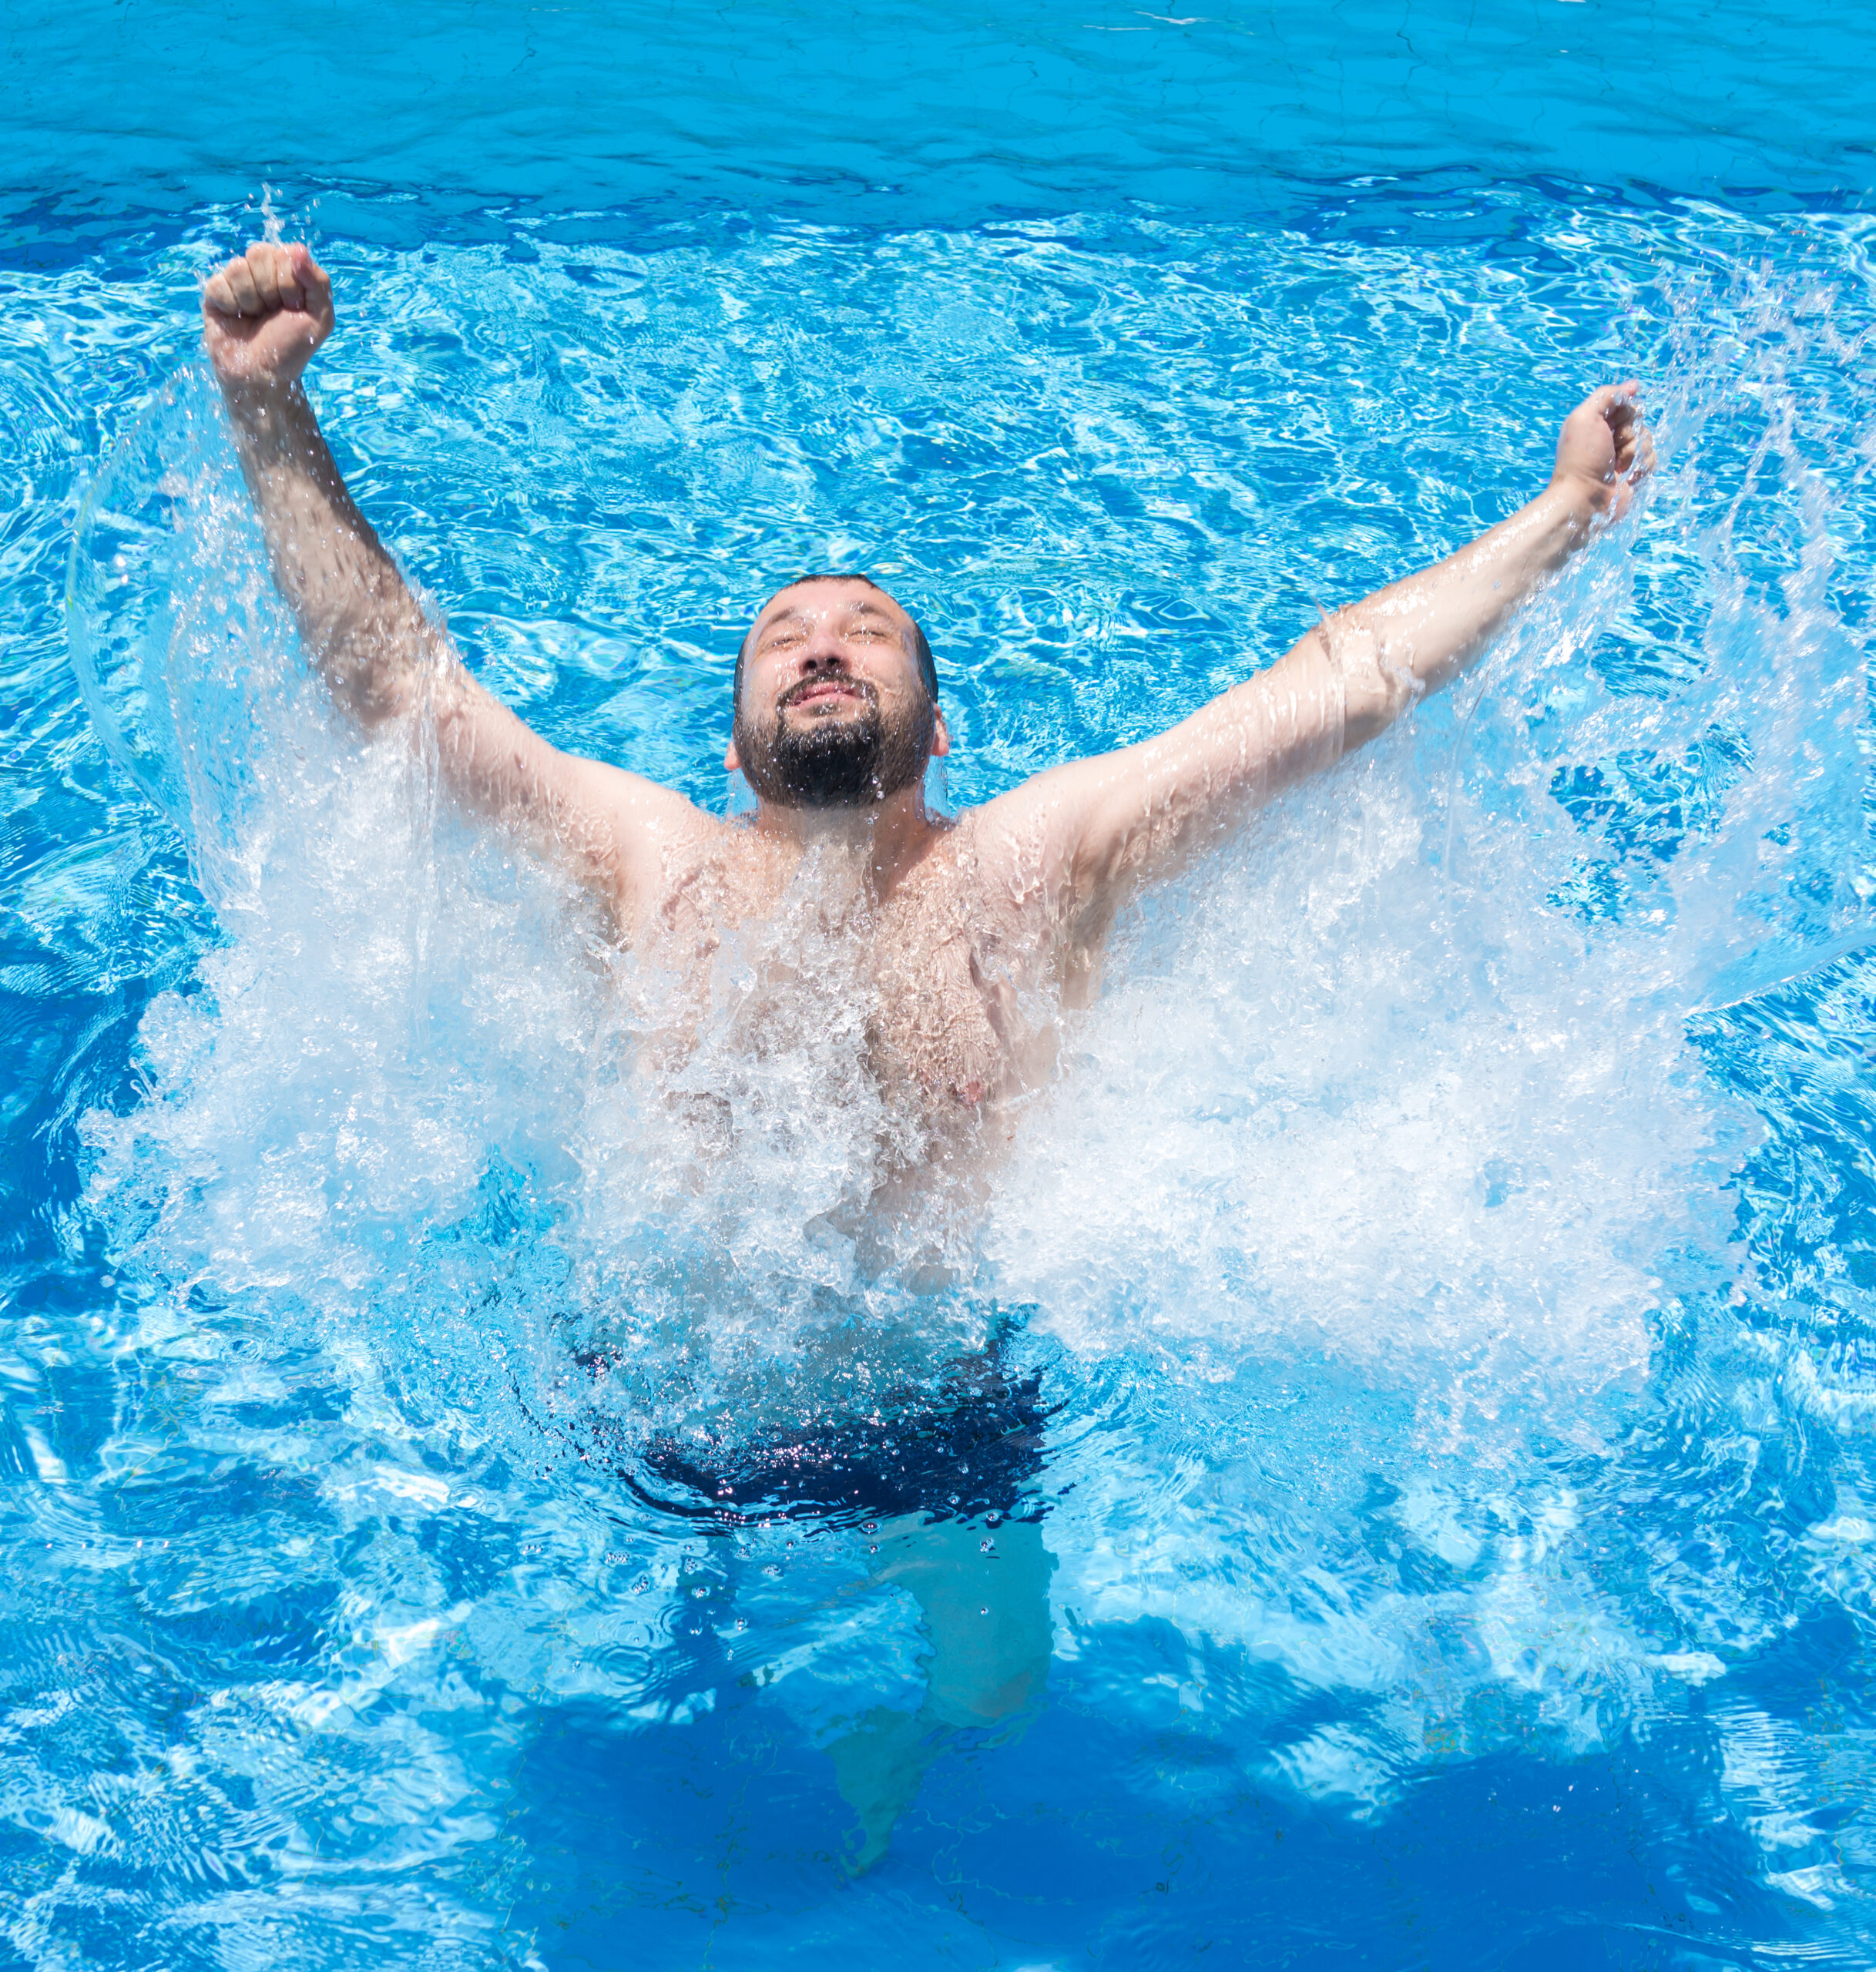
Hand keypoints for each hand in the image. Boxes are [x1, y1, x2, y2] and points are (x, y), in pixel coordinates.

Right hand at [201, 241, 333, 387]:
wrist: (262, 375)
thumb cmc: (292, 348)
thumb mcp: (320, 319)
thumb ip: (319, 282)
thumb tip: (298, 250)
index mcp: (288, 273)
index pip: (286, 252)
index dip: (290, 281)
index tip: (294, 306)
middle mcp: (262, 272)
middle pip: (260, 253)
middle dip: (270, 289)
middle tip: (273, 312)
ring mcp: (237, 281)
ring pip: (238, 267)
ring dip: (251, 299)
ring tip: (255, 317)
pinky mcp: (215, 292)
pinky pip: (218, 283)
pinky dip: (230, 305)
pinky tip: (236, 318)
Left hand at [1550, 381, 1654, 519]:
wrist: (1584, 498)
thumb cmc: (1581, 458)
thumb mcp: (1585, 417)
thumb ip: (1607, 395)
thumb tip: (1634, 385)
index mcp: (1597, 421)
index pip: (1626, 403)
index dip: (1623, 413)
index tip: (1610, 424)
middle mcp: (1610, 436)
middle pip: (1639, 419)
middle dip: (1629, 433)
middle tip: (1611, 448)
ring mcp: (1624, 455)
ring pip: (1648, 438)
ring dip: (1634, 452)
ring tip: (1616, 466)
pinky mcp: (1635, 471)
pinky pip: (1653, 458)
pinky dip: (1641, 466)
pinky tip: (1626, 477)